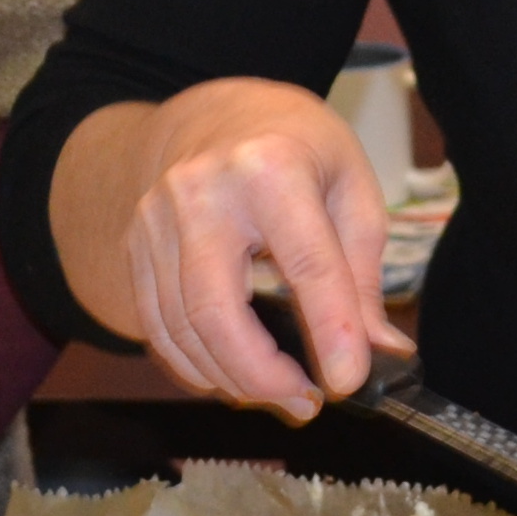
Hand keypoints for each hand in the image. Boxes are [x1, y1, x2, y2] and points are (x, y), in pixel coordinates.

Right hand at [112, 79, 391, 421]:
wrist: (216, 112)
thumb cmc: (294, 145)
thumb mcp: (351, 186)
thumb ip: (362, 272)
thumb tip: (381, 351)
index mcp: (270, 167)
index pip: (305, 262)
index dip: (330, 329)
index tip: (347, 382)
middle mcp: (202, 192)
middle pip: (217, 308)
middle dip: (262, 375)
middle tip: (306, 403)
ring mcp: (157, 221)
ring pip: (182, 329)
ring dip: (232, 379)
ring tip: (281, 394)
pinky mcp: (135, 247)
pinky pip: (157, 327)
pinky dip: (194, 365)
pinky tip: (232, 377)